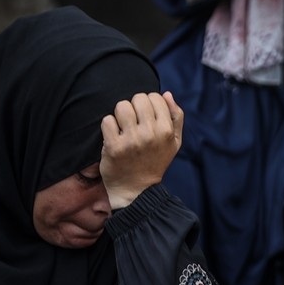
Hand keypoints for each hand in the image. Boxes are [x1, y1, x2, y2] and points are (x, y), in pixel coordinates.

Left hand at [100, 91, 183, 209]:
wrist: (137, 190)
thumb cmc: (156, 162)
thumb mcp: (174, 142)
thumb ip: (176, 117)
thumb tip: (166, 94)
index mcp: (166, 131)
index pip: (155, 97)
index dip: (149, 103)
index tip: (146, 115)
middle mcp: (150, 134)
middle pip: (138, 98)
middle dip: (134, 106)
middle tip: (133, 120)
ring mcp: (131, 140)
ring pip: (122, 106)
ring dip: (120, 114)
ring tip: (123, 126)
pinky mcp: (114, 146)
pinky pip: (107, 120)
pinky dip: (109, 126)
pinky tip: (114, 135)